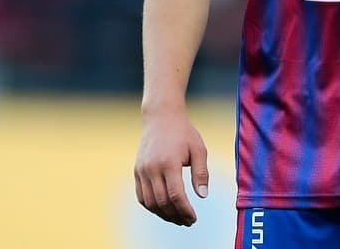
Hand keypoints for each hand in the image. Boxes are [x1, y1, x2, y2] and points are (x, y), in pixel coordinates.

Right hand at [134, 108, 209, 225]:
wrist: (161, 117)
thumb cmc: (184, 132)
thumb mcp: (198, 149)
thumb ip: (201, 173)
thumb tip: (202, 196)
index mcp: (169, 163)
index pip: (176, 195)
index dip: (185, 210)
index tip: (193, 218)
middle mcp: (152, 168)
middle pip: (162, 202)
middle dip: (176, 215)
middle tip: (187, 221)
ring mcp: (142, 170)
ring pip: (150, 202)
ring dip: (163, 214)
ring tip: (177, 218)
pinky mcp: (137, 171)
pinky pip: (141, 196)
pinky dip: (151, 207)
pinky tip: (164, 209)